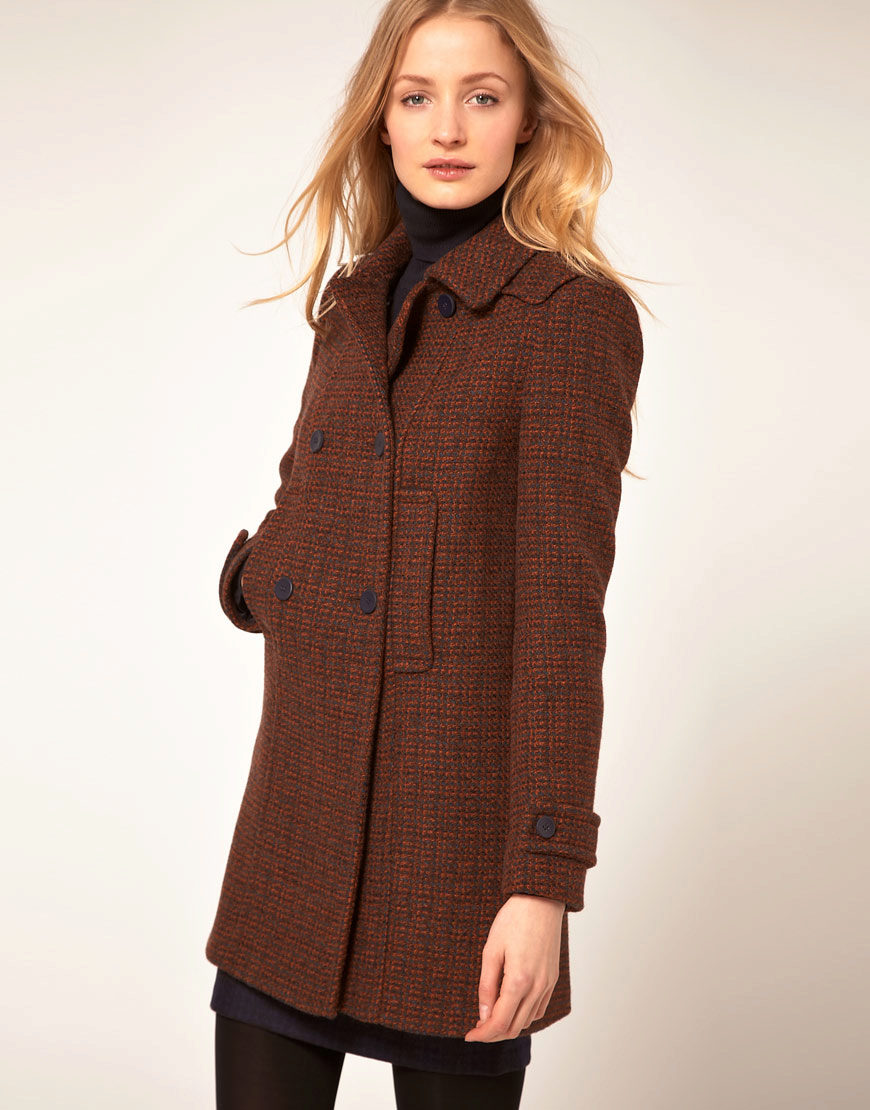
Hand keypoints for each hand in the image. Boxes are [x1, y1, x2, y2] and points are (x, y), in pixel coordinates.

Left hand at [464, 894, 564, 1041]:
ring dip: (508, 1025)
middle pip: (514, 1028)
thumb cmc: (513, 921)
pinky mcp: (552, 979)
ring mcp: (547, 984)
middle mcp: (537, 987)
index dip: (483, 1034)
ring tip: (490, 1017)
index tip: (469, 1035)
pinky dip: (524, 1016)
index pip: (500, 1022)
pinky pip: (539, 1009)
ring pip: (528, 1021)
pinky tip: (511, 1007)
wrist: (540, 901)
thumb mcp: (491, 951)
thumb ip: (487, 986)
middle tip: (477, 1028)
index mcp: (519, 981)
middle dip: (493, 1034)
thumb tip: (483, 1016)